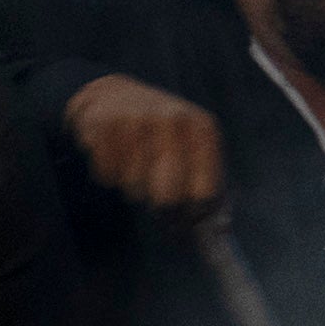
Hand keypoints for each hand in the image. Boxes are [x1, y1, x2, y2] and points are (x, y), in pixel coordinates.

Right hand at [62, 75, 229, 218]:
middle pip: (167, 197)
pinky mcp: (105, 125)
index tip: (184, 215)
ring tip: (133, 163)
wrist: (115, 95)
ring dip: (132, 185)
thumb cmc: (161, 134)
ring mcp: (138, 120)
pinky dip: (109, 174)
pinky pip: (108, 176)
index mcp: (202, 128)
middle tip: (155, 191)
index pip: (204, 193)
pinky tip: (115, 155)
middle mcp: (173, 119)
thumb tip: (219, 230)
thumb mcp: (193, 149)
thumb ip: (211, 189)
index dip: (192, 213)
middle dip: (159, 201)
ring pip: (135, 187)